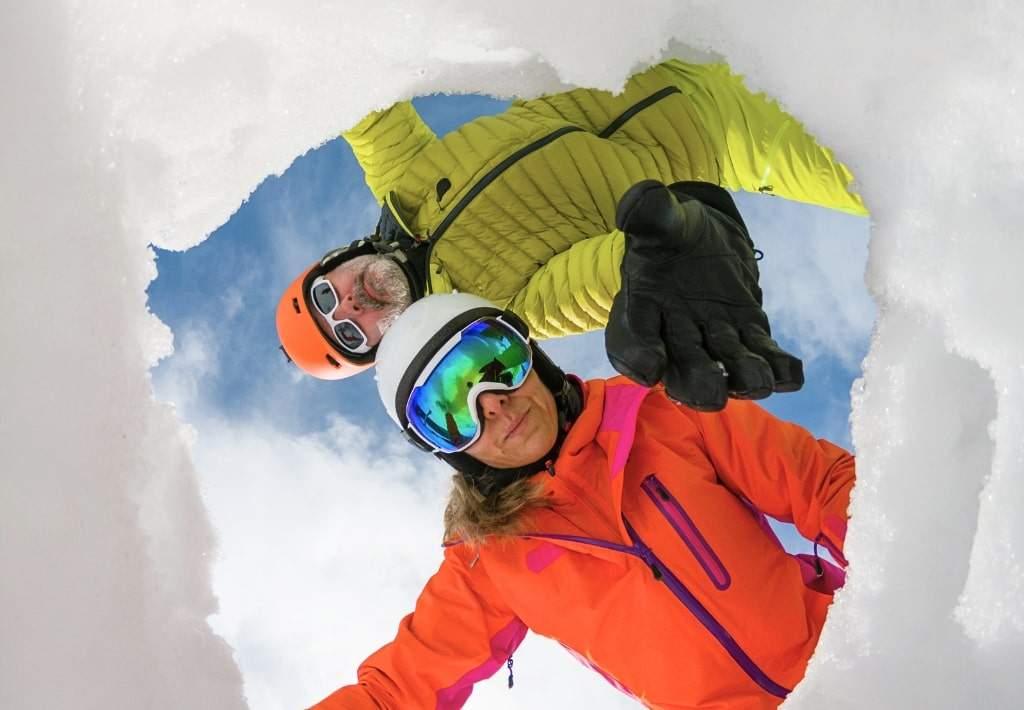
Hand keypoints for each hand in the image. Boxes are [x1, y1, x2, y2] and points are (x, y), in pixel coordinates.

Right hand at [605, 180, 802, 410]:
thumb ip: (648, 213)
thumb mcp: (659, 218)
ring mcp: (712, 336)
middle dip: (697, 382)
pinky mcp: (746, 332)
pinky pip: (760, 352)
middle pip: (682, 366)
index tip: (650, 367)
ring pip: (724, 365)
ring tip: (758, 382)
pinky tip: (791, 373)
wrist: (700, 239)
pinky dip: (776, 365)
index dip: (639, 356)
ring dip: (741, 377)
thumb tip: (639, 200)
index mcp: (641, 307)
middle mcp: (674, 332)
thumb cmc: (671, 231)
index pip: (633, 339)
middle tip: (712, 394)